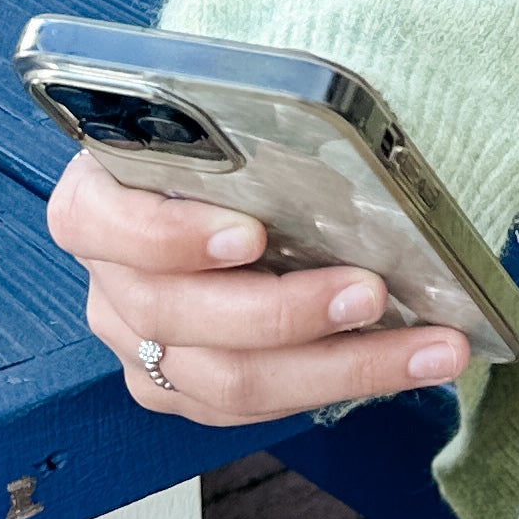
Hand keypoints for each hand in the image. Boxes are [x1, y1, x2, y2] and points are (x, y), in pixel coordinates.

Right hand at [46, 147, 471, 427]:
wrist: (233, 183)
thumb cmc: (231, 143)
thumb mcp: (224, 113)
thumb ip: (246, 119)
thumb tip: (324, 108)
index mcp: (96, 201)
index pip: (100, 224)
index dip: (172, 236)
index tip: (251, 233)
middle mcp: (112, 283)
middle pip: (180, 317)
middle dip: (285, 312)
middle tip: (370, 290)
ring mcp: (144, 347)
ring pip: (229, 381)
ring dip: (338, 365)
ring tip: (422, 343)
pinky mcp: (187, 391)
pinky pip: (258, 410)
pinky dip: (343, 385)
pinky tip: (412, 361)